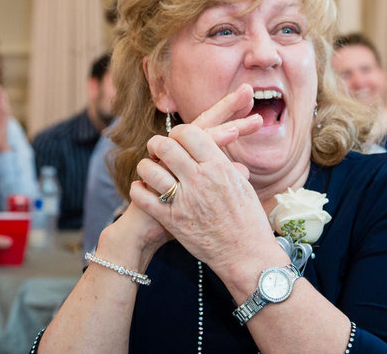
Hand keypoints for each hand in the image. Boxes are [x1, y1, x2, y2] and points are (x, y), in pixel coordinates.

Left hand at [130, 85, 275, 278]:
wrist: (246, 254)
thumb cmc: (249, 219)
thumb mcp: (241, 183)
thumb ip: (223, 164)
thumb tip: (212, 149)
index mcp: (218, 166)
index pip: (189, 133)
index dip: (178, 132)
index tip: (177, 138)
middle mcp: (199, 179)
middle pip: (166, 146)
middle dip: (157, 144)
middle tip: (157, 148)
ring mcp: (183, 200)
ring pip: (149, 170)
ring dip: (146, 165)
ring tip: (149, 168)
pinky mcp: (171, 220)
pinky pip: (143, 198)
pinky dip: (137, 189)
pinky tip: (141, 188)